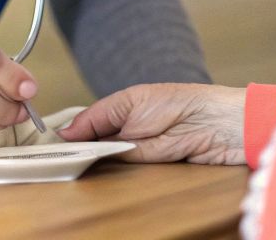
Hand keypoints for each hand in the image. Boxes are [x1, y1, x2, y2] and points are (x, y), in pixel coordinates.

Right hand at [58, 83, 246, 164]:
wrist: (223, 124)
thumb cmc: (183, 103)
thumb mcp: (132, 106)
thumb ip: (101, 122)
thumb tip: (69, 133)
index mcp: (124, 104)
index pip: (89, 120)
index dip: (71, 132)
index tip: (52, 144)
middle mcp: (131, 126)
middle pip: (96, 140)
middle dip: (79, 148)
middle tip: (58, 157)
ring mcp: (143, 146)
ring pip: (109, 156)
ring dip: (94, 161)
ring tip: (73, 166)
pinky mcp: (155, 164)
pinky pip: (127, 169)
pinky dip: (113, 172)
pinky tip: (100, 173)